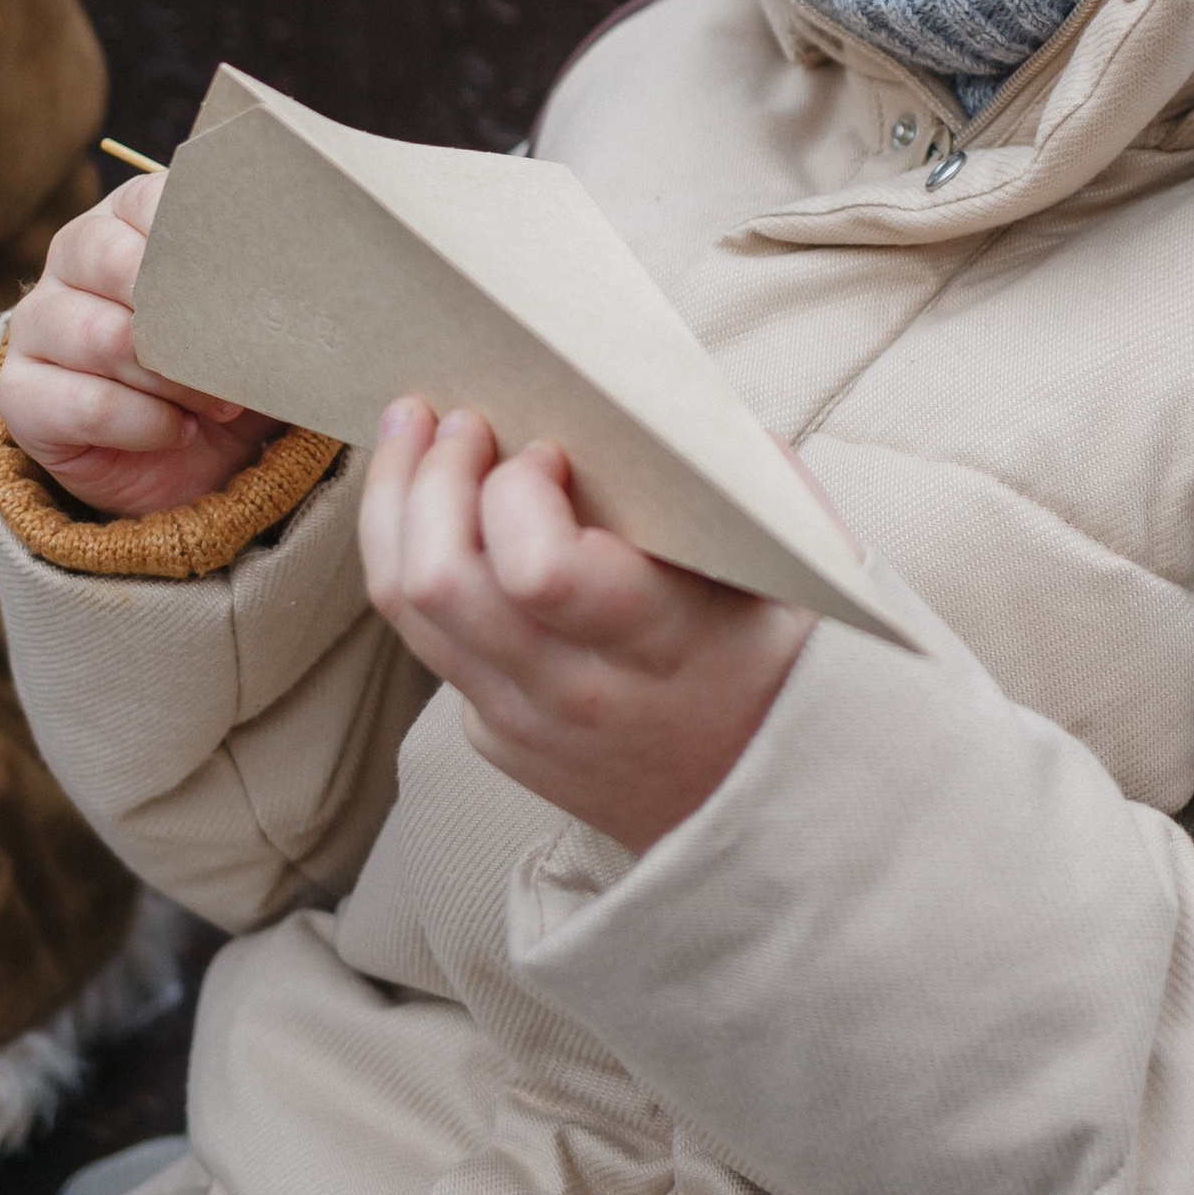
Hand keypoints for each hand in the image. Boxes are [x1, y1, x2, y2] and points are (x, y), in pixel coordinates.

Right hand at [0, 173, 278, 517]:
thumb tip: (305, 252)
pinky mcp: (20, 394)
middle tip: (231, 353)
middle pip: (111, 260)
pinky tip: (176, 430)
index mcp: (126, 219)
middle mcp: (72, 258)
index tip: (244, 278)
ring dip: (171, 377)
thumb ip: (258, 275)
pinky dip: (146, 423)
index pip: (147, 200)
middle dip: (182, 315)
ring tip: (216, 402)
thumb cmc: (226, 364)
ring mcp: (37, 324)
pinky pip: (84, 404)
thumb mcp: (250, 315)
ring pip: (103, 337)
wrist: (195, 459)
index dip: (196, 239)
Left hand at [358, 402, 812, 850]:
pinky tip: (436, 510)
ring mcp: (524, 724)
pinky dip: (418, 560)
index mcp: (658, 645)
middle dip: (432, 475)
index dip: (520, 489)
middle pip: (440, 581)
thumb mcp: (796, 562)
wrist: (773, 802)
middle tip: (461, 420)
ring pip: (408, 609)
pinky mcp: (495, 736)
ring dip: (397, 505)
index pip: (538, 568)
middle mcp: (575, 693)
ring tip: (416, 437)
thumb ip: (740, 471)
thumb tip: (654, 392)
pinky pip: (430, 641)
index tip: (548, 448)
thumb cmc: (786, 653)